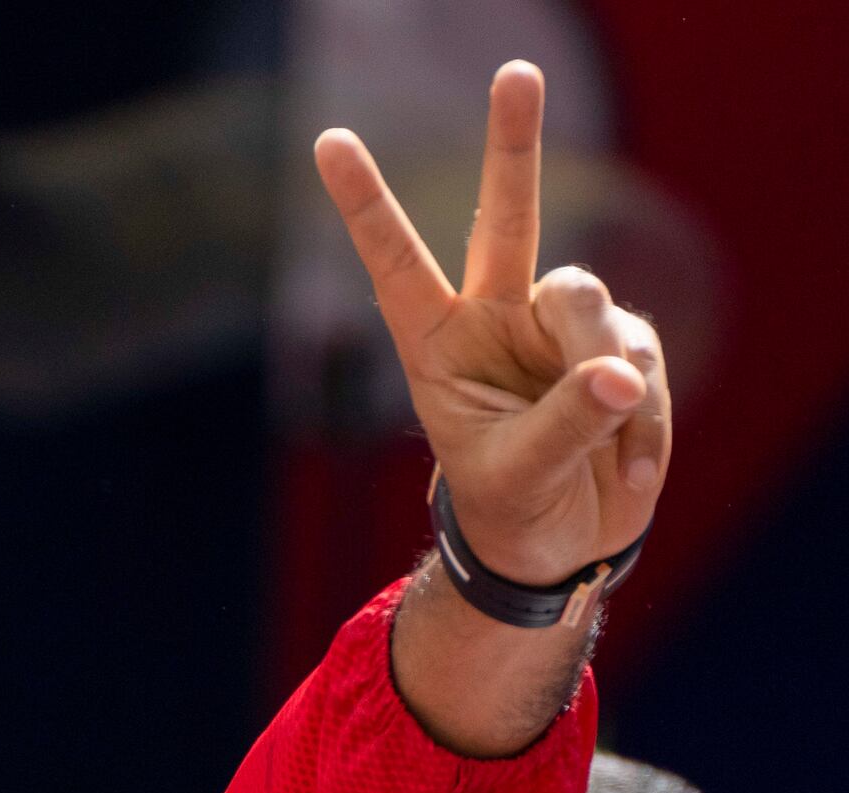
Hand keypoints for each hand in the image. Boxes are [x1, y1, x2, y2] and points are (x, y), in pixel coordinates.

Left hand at [316, 61, 669, 585]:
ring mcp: (562, 325)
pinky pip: (641, 361)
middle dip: (513, 143)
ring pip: (588, 304)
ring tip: (600, 449)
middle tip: (516, 72)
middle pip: (508, 217)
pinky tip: (625, 466)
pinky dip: (643, 421)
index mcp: (437, 344)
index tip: (327, 141)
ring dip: (599, 378)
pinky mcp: (625, 344)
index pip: (395, 263)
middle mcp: (497, 316)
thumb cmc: (513, 506)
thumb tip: (620, 373)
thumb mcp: (518, 476)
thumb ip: (563, 425)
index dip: (365, 204)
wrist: (561, 542)